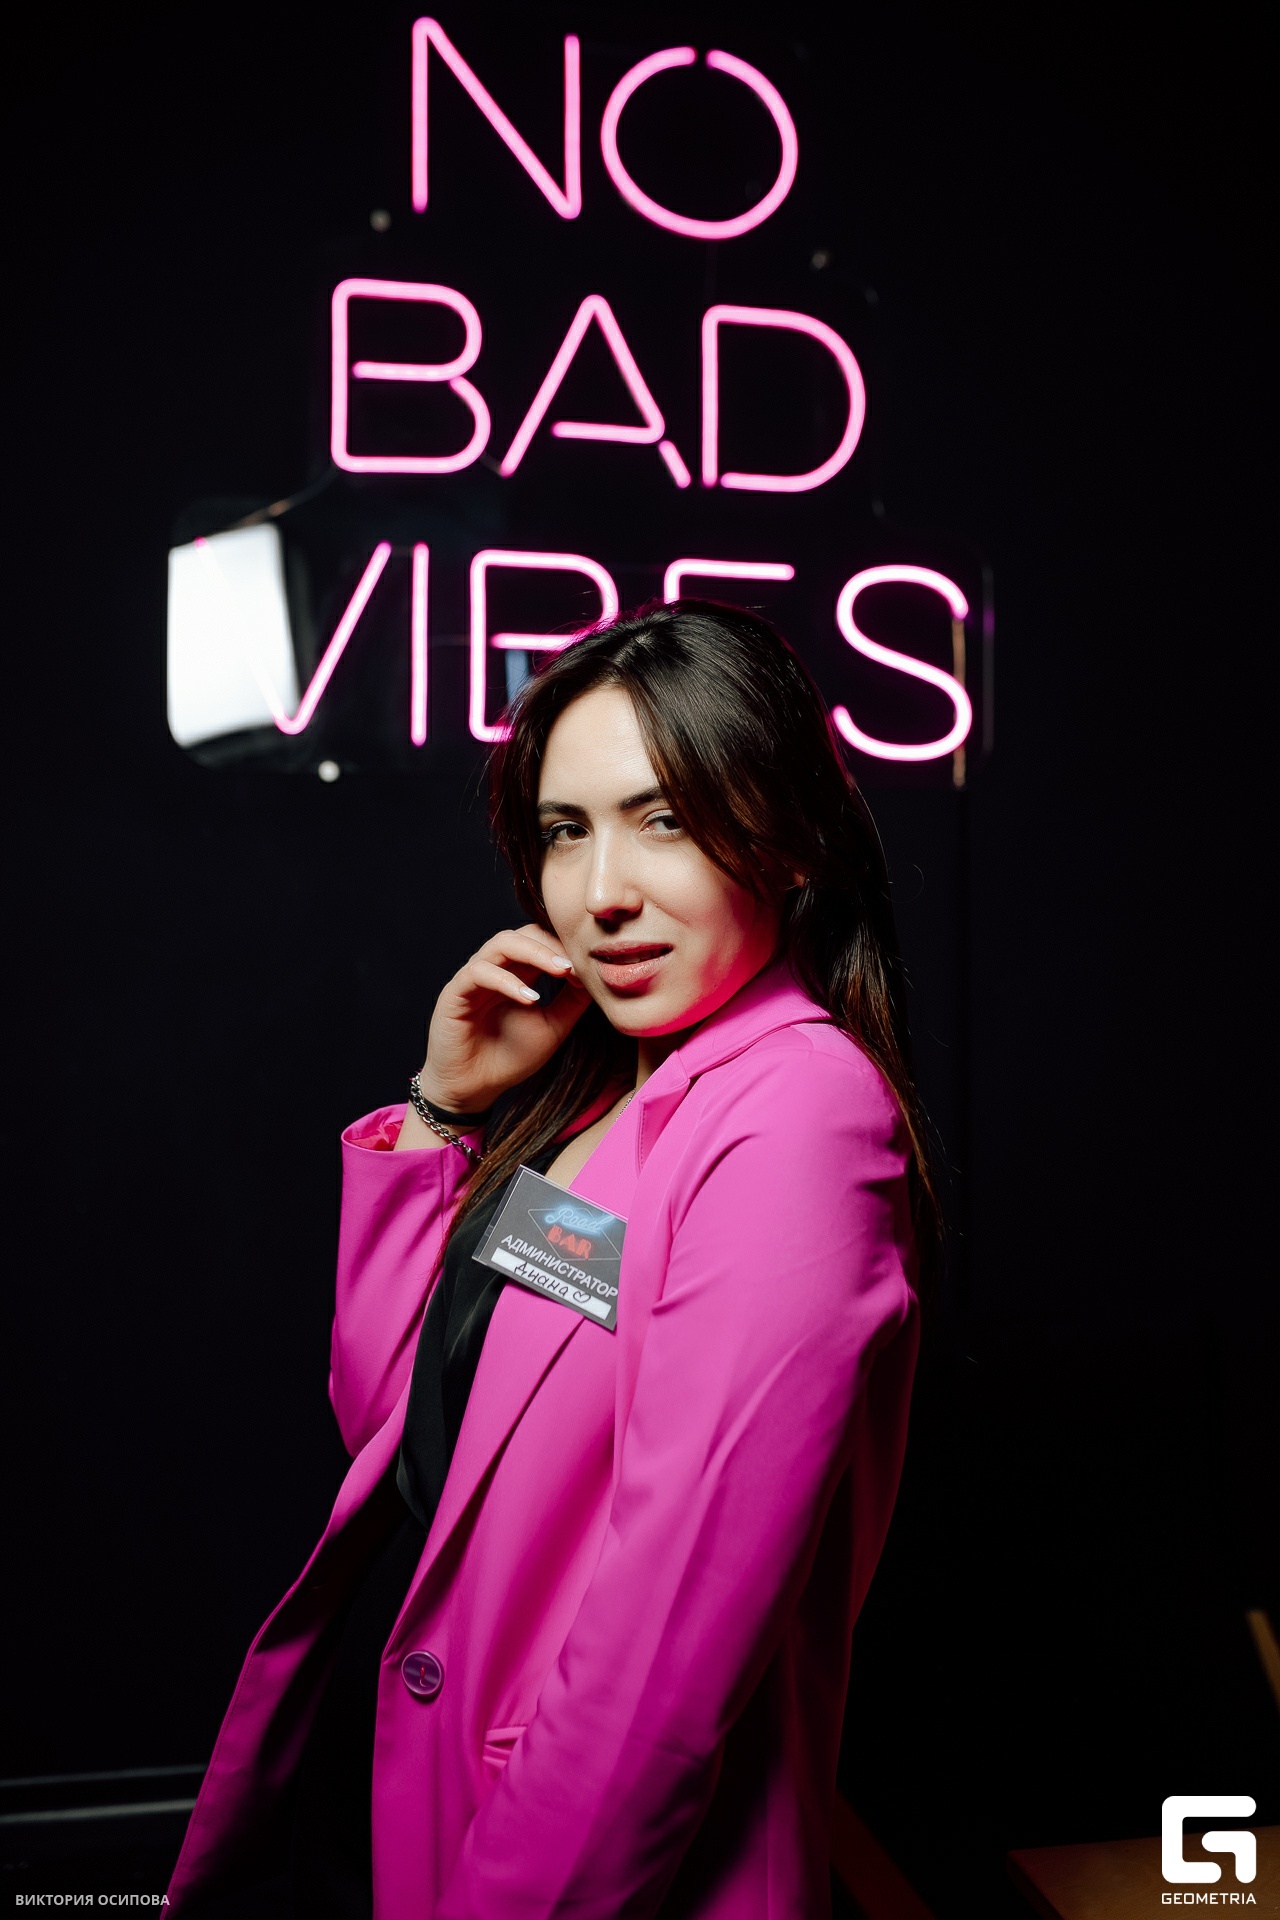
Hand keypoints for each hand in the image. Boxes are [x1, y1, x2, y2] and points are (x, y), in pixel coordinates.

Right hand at [417, 924, 592, 1115]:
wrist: (476, 1088)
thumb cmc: (511, 1057)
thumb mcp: (553, 1027)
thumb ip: (572, 1001)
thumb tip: (597, 975)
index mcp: (518, 972)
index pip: (542, 939)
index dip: (566, 946)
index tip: (590, 966)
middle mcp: (496, 968)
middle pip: (524, 933)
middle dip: (553, 944)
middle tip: (576, 964)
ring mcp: (474, 977)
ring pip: (501, 943)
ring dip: (535, 953)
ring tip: (561, 971)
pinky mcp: (455, 993)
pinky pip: (479, 973)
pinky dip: (507, 981)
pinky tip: (530, 999)